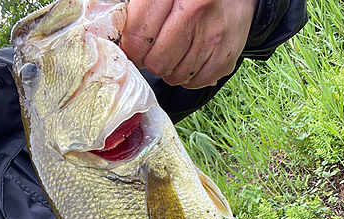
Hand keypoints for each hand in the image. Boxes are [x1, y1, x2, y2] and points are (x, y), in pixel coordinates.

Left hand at [120, 0, 258, 88]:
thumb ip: (138, 13)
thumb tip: (118, 44)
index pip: (137, 36)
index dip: (130, 49)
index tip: (131, 49)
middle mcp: (196, 10)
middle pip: (156, 62)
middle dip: (151, 60)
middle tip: (156, 48)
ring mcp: (213, 36)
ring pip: (174, 76)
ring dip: (170, 69)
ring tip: (176, 50)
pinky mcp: (225, 57)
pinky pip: (194, 83)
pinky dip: (188, 76)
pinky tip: (190, 58)